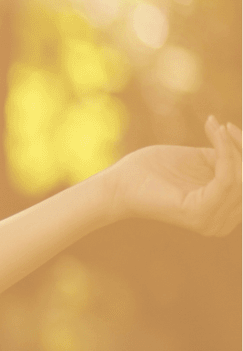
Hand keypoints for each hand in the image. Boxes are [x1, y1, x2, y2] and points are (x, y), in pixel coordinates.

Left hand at [101, 116, 241, 235]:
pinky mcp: (200, 213)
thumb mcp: (203, 161)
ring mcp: (211, 222)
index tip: (230, 127)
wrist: (119, 183)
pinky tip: (215, 131)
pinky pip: (227, 177)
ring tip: (217, 127)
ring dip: (233, 146)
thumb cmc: (154, 170)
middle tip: (224, 126)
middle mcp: (222, 224)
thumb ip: (229, 158)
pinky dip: (225, 149)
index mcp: (224, 214)